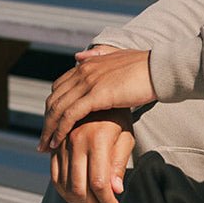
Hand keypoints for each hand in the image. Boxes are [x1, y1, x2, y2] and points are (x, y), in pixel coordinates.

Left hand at [39, 47, 154, 151]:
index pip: (59, 87)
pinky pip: (70, 115)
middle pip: (54, 99)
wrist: (160, 69)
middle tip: (43, 139)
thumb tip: (78, 56)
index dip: (53, 106)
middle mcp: (83, 71)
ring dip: (48, 129)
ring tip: (45, 146)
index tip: (52, 123)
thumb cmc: (145, 68)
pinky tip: (56, 143)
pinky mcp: (96, 95)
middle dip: (46, 120)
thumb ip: (97, 56)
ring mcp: (88, 82)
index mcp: (87, 64)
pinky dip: (59, 130)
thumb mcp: (117, 58)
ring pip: (58, 108)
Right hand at [51, 109, 134, 202]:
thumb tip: (115, 190)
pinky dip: (64, 192)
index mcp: (97, 139)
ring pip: (64, 185)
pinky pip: (54, 175)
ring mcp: (62, 144)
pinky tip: (78, 200)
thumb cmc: (118, 117)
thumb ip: (119, 162)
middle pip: (79, 188)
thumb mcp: (126, 136)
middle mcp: (75, 141)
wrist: (96, 93)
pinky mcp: (55, 146)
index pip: (100, 183)